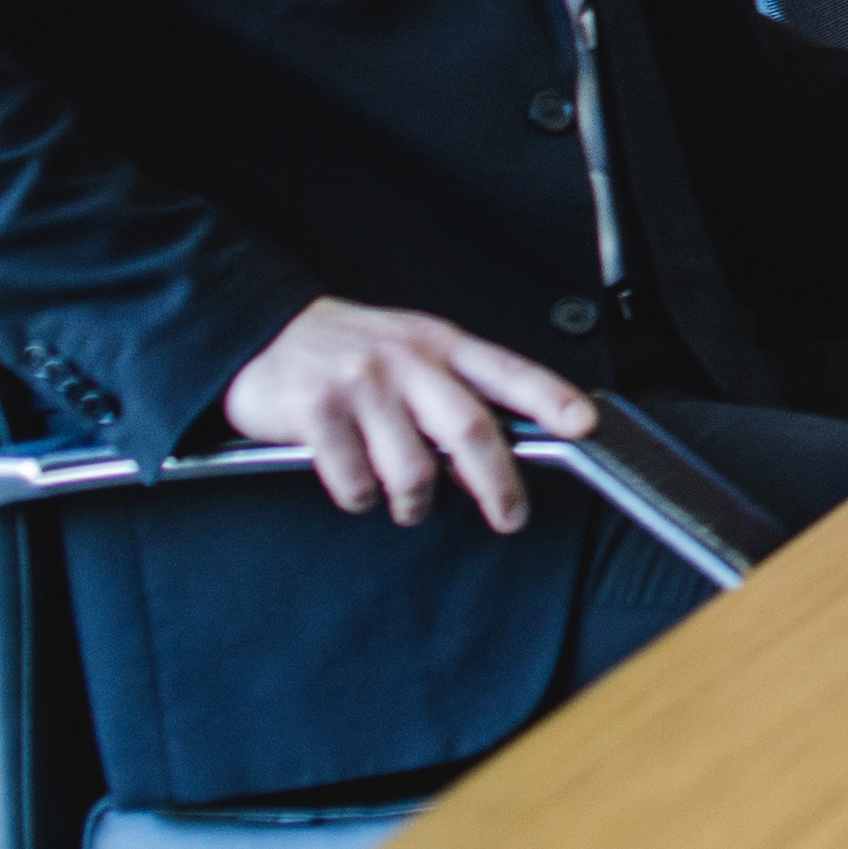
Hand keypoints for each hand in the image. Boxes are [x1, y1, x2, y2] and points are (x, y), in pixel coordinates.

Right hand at [220, 298, 593, 532]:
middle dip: (497, 483)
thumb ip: (458, 384)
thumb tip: (514, 437)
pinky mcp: (316, 412)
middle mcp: (406, 360)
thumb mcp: (414, 347)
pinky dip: (362, 498)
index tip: (584, 424)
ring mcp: (360, 384)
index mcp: (440, 343)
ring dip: (416, 503)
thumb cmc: (353, 349)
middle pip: (469, 429)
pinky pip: (355, 481)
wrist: (263, 332)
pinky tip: (358, 487)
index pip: (509, 371)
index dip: (551, 398)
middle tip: (510, 516)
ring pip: (413, 469)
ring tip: (411, 505)